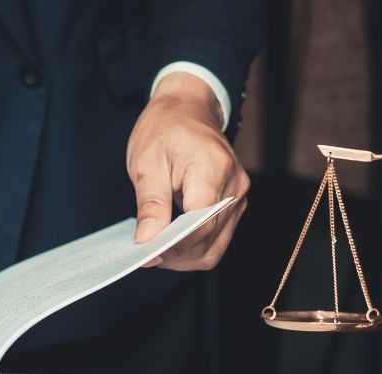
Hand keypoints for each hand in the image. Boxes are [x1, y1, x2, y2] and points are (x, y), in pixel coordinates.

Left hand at [126, 72, 249, 269]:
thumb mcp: (147, 162)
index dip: (174, 246)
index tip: (146, 255)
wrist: (187, 109)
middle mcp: (234, 186)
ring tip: (155, 249)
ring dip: (184, 256)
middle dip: (175, 254)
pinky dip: (192, 248)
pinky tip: (169, 243)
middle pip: (208, 240)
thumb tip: (147, 240)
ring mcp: (238, 198)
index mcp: (213, 170)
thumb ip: (150, 204)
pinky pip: (216, 239)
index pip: (200, 224)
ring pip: (214, 247)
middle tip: (144, 255)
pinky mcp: (233, 205)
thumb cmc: (165, 129)